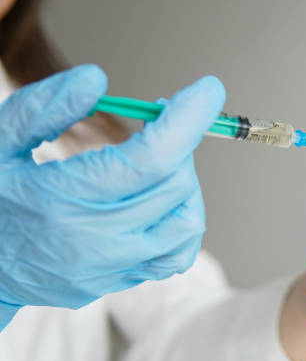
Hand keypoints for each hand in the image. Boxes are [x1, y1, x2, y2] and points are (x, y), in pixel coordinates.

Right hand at [0, 65, 224, 329]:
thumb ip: (43, 108)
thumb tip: (98, 80)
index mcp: (64, 200)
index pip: (150, 159)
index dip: (188, 119)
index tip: (208, 91)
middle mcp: (96, 242)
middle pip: (175, 186)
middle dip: (179, 143)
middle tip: (159, 122)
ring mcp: (111, 268)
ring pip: (187, 223)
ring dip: (185, 183)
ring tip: (158, 163)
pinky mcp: (119, 280)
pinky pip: (176, 254)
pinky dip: (179, 221)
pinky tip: (157, 200)